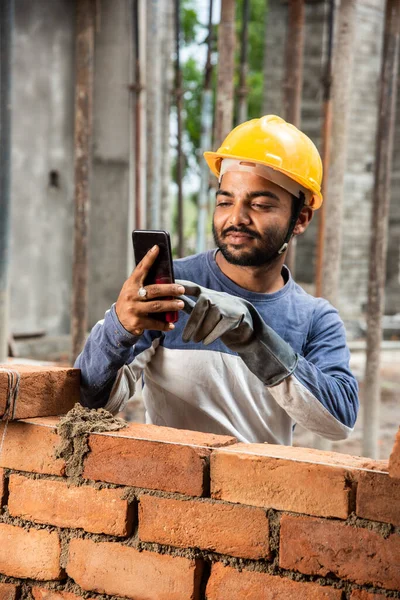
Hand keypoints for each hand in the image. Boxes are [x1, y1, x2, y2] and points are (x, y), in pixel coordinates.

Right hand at [115, 246, 185, 335]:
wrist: (117, 323)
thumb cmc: (131, 302)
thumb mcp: (132, 291)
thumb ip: (145, 285)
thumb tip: (166, 278)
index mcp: (131, 285)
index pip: (141, 269)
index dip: (148, 258)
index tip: (157, 248)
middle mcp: (131, 296)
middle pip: (154, 290)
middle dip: (169, 289)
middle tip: (181, 289)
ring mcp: (134, 309)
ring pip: (156, 306)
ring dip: (171, 305)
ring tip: (180, 304)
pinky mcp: (137, 323)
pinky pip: (154, 323)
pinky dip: (164, 324)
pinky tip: (172, 324)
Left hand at [177, 279, 297, 385]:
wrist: (249, 328)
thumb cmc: (223, 320)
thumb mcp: (206, 312)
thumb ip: (191, 307)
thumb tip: (173, 303)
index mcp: (209, 295)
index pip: (194, 287)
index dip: (182, 286)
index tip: (172, 288)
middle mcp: (218, 297)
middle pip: (202, 304)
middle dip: (192, 322)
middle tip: (185, 338)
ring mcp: (228, 306)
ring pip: (212, 316)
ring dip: (202, 331)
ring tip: (195, 341)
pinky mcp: (237, 316)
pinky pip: (222, 324)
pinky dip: (213, 334)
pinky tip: (205, 342)